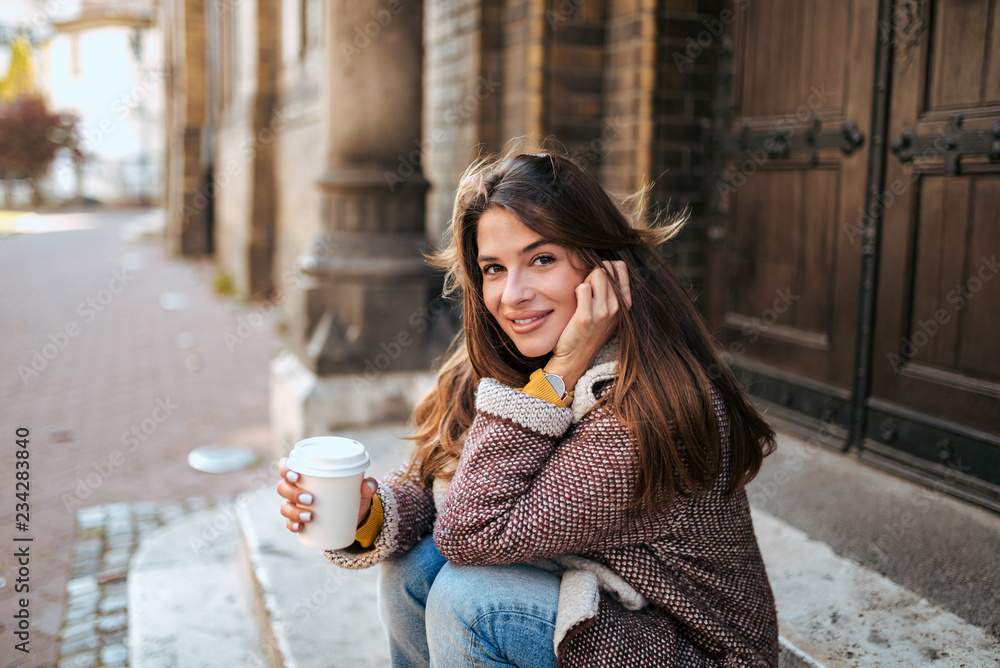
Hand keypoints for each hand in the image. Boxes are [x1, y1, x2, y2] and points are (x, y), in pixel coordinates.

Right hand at [277, 458, 378, 532]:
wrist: (354, 515)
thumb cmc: (350, 492)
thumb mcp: (359, 488)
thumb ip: (367, 484)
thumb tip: (368, 485)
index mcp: (305, 473)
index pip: (285, 466)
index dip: (285, 469)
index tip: (296, 475)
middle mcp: (296, 488)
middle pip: (283, 487)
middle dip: (293, 493)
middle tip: (311, 499)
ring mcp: (296, 505)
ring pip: (285, 506)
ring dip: (294, 511)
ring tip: (311, 516)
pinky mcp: (300, 521)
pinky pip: (289, 524)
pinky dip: (293, 526)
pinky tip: (300, 527)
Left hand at [545, 260, 630, 390]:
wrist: (576, 357)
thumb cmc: (590, 331)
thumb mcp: (608, 311)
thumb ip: (611, 290)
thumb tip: (604, 264)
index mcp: (625, 303)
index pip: (620, 267)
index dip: (605, 267)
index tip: (597, 280)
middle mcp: (617, 307)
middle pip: (605, 269)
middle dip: (593, 274)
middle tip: (587, 291)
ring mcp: (603, 312)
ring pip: (595, 274)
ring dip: (585, 281)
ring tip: (581, 297)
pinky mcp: (586, 317)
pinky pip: (582, 288)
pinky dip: (575, 291)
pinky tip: (575, 305)